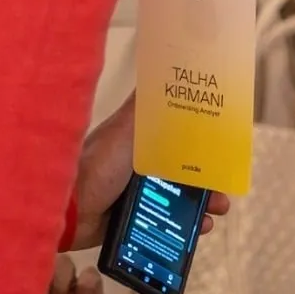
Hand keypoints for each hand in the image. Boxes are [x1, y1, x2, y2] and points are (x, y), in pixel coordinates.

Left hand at [69, 94, 228, 249]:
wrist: (69, 211)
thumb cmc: (98, 164)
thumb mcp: (125, 128)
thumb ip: (144, 105)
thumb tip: (161, 66)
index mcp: (139, 140)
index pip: (177, 135)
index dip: (201, 139)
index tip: (223, 143)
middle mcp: (140, 165)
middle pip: (184, 169)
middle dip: (209, 177)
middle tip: (225, 185)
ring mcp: (139, 193)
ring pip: (181, 198)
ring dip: (204, 203)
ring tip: (219, 209)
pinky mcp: (137, 220)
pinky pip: (169, 224)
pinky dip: (188, 227)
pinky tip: (203, 228)